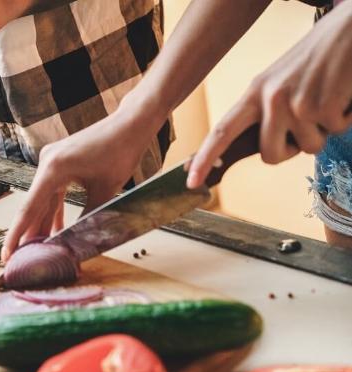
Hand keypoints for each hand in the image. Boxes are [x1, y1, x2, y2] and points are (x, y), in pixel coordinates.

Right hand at [1, 107, 162, 260]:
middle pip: (32, 206)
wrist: (130, 124)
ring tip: (37, 250)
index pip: (29, 209)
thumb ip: (88, 218)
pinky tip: (55, 230)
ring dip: (42, 224)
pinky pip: (52, 192)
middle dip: (28, 234)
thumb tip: (76, 243)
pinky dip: (54, 210)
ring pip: (43, 201)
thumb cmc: (120, 153)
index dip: (16, 235)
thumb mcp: (105, 191)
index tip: (6, 255)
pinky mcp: (60, 163)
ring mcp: (51, 162)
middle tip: (21, 259)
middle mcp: (46, 163)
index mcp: (53, 169)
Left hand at [186, 0, 351, 188]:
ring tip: (324, 100)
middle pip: (270, 155)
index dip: (204, 159)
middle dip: (289, 150)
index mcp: (253, 93)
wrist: (347, 34)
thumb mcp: (277, 82)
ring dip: (321, 131)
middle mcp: (269, 99)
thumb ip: (263, 112)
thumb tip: (260, 148)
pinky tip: (340, 95)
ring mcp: (295, 104)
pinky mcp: (322, 106)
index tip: (191, 181)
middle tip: (304, 124)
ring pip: (308, 147)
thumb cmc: (312, 61)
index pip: (221, 131)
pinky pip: (335, 131)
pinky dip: (343, 119)